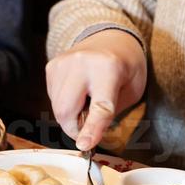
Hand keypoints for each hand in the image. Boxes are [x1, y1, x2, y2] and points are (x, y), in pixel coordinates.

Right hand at [45, 29, 146, 150]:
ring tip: (87, 104)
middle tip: (88, 132)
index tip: (84, 146)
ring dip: (70, 117)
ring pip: (56, 107)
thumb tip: (85, 136)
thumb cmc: (126, 67)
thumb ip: (110, 113)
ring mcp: (62, 63)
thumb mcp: (132, 90)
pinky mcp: (52, 66)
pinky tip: (78, 94)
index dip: (91, 129)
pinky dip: (64, 105)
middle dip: (75, 129)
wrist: (111, 38)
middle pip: (66, 109)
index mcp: (109, 68)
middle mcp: (81, 62)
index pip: (99, 106)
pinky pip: (52, 98)